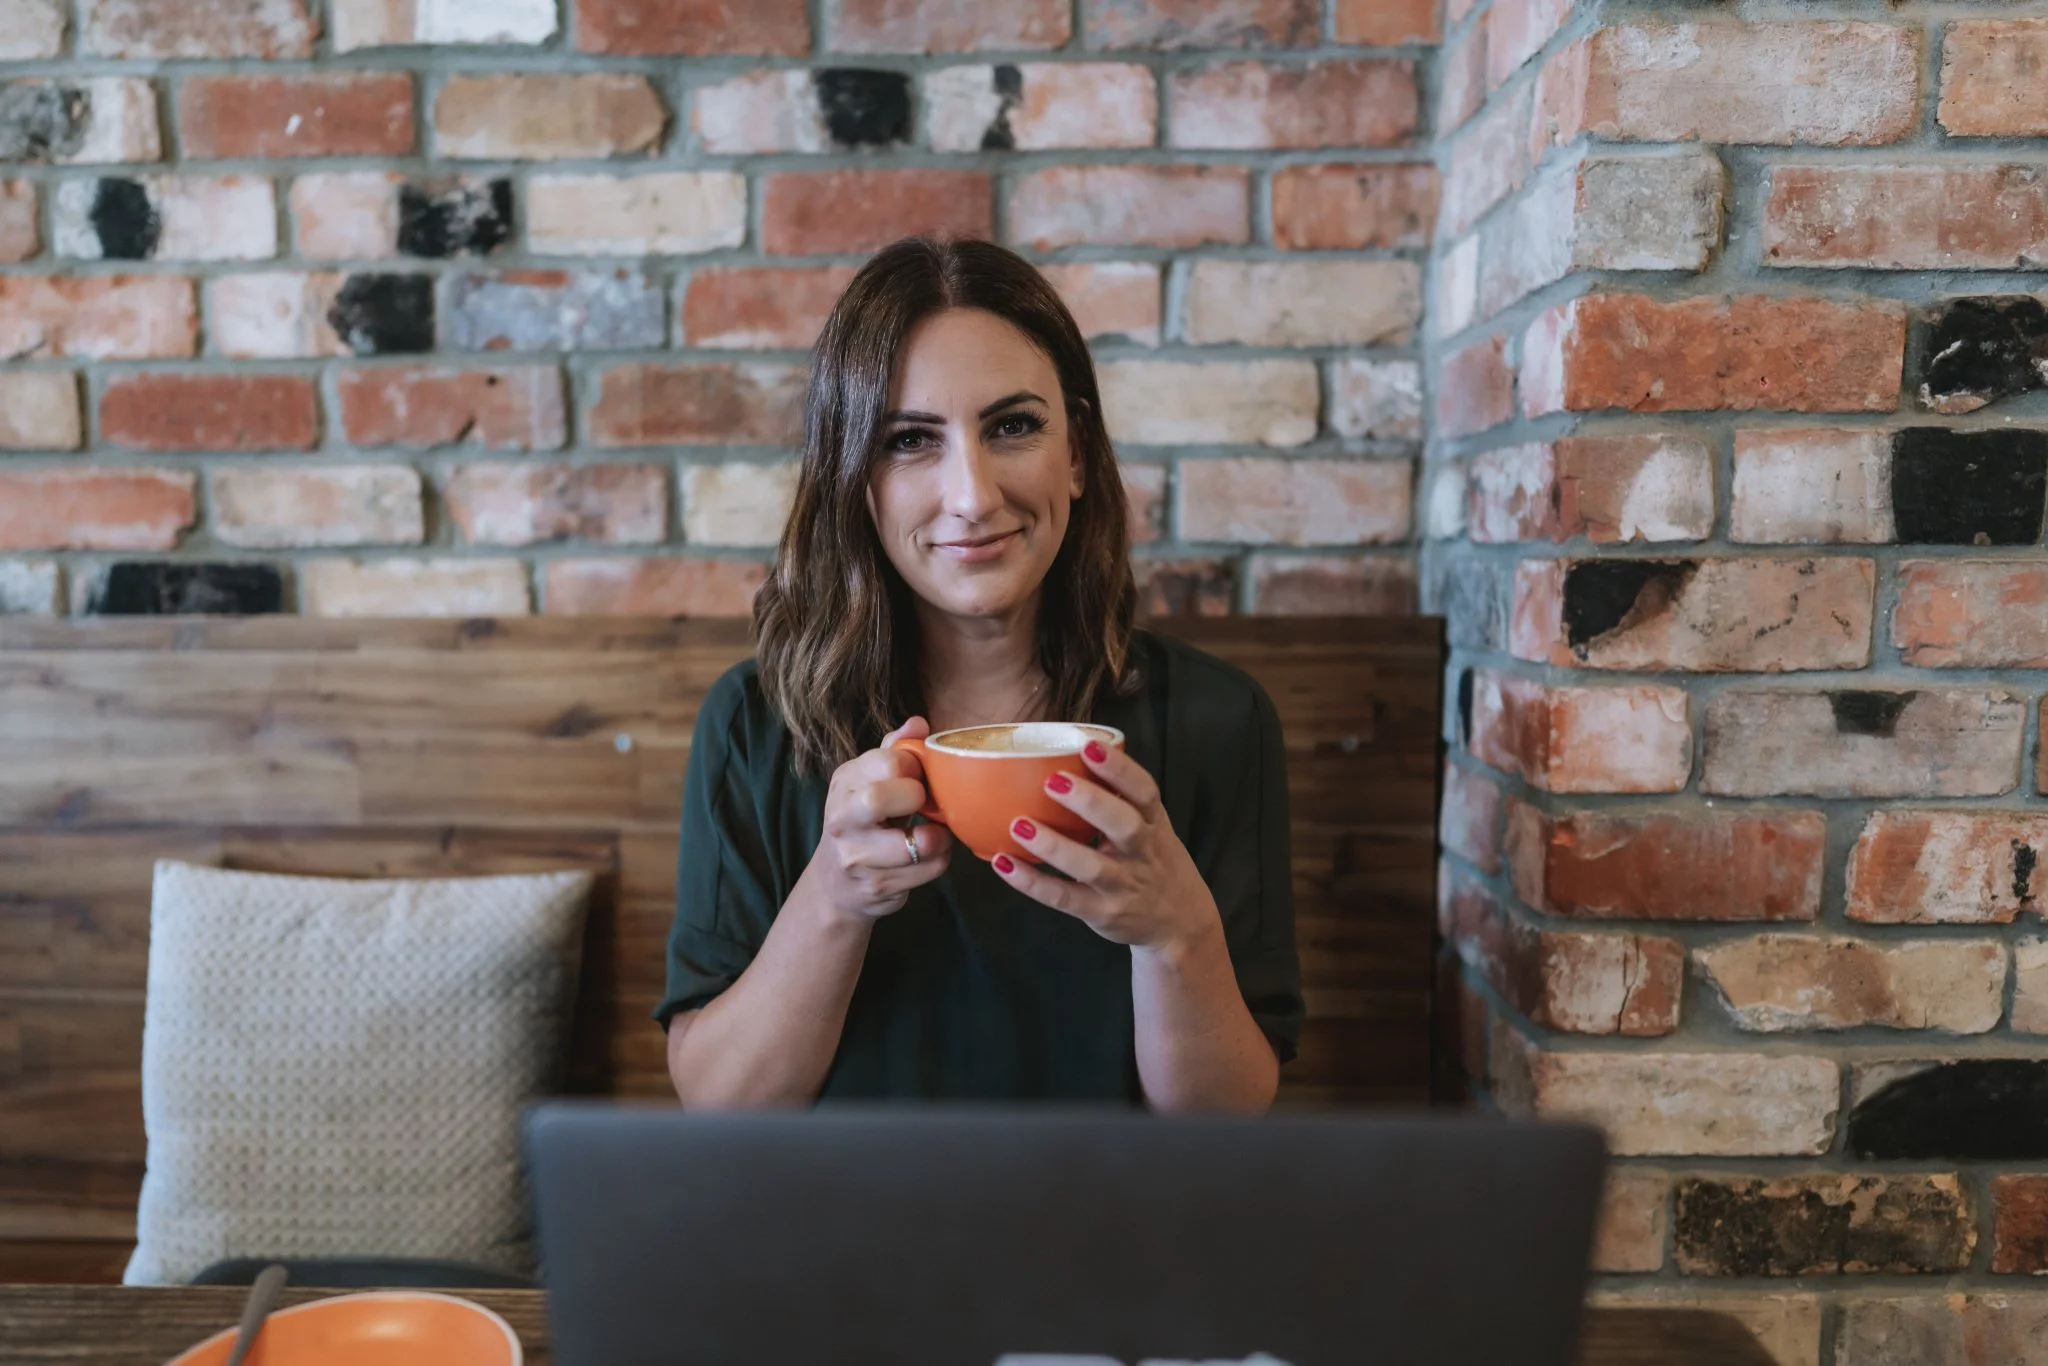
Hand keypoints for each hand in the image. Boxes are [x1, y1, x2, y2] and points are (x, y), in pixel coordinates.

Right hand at [807, 716, 951, 920]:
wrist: (835, 885)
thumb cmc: (863, 824)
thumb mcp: (869, 783)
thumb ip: (893, 751)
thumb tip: (918, 722)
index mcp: (844, 781)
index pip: (887, 760)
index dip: (916, 767)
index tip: (920, 777)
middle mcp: (842, 817)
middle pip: (881, 798)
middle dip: (918, 799)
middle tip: (925, 805)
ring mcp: (855, 855)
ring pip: (918, 843)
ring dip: (940, 837)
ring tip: (935, 833)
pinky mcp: (876, 886)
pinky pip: (929, 869)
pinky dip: (940, 860)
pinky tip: (930, 856)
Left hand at [993, 740, 1220, 954]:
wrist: (1180, 926)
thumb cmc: (1153, 864)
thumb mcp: (1152, 830)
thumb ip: (1121, 802)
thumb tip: (1067, 759)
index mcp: (1154, 825)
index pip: (1144, 792)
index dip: (1120, 768)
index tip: (1089, 745)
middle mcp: (1142, 853)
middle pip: (1124, 825)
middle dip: (1091, 802)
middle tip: (1053, 781)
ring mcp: (1123, 885)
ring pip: (1091, 866)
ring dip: (1054, 846)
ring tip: (1019, 825)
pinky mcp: (1103, 913)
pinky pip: (1065, 898)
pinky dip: (1033, 883)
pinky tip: (1005, 865)